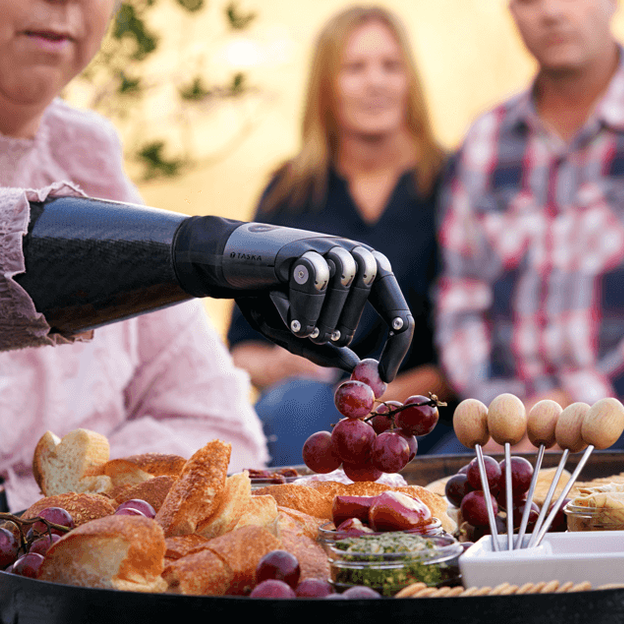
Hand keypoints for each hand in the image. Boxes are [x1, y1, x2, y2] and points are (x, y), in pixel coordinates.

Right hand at [175, 218, 413, 382]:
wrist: (224, 266)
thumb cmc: (266, 297)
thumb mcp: (296, 333)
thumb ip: (324, 349)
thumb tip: (355, 367)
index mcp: (363, 276)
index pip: (399, 309)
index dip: (397, 345)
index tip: (383, 378)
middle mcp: (351, 253)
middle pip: (370, 290)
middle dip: (341, 327)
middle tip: (312, 336)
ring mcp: (326, 245)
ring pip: (344, 281)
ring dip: (319, 317)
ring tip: (296, 324)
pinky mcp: (300, 246)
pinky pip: (314, 280)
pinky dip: (301, 307)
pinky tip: (282, 310)